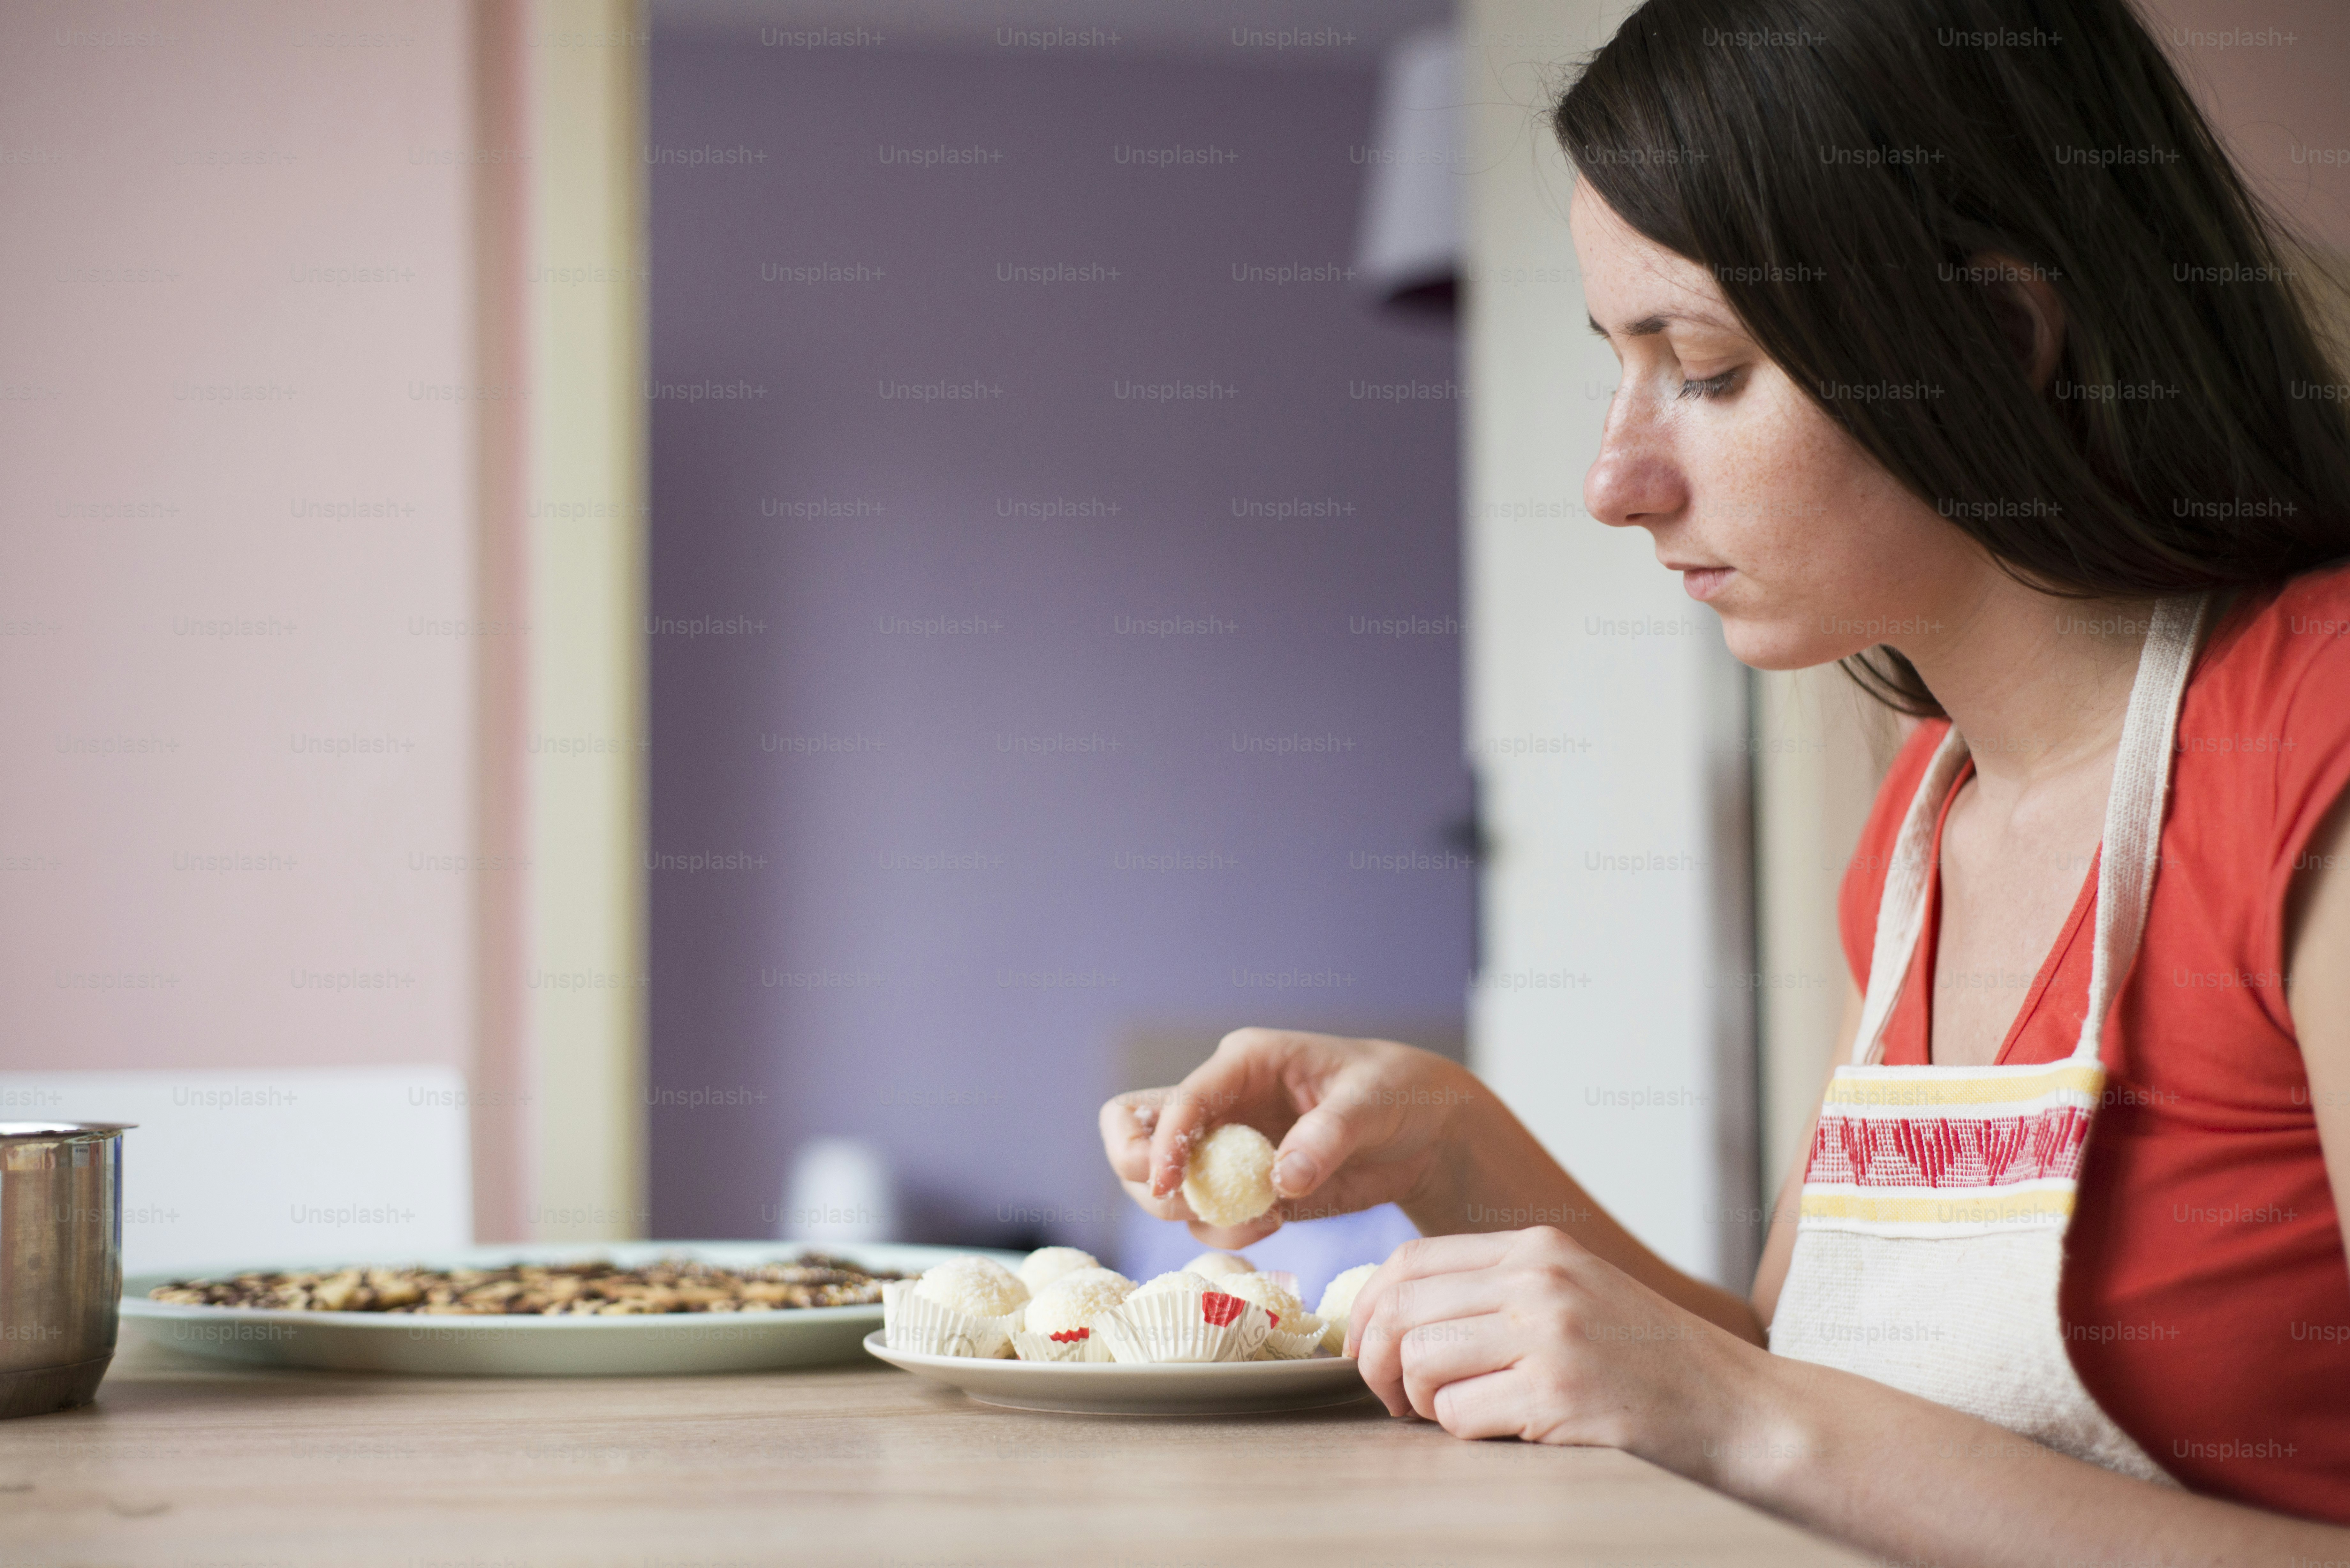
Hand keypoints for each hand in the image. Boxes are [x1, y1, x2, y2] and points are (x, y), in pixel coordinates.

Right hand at [1097, 1027, 1478, 1246]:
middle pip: (1135, 1137)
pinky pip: (1205, 1217)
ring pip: (1161, 1186)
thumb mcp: (1372, 1102)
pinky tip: (1274, 1223)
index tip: (1168, 1186)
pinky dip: (1226, 1231)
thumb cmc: (1398, 1093)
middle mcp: (1222, 1103)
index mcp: (1244, 1062)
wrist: (1424, 1132)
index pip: (1178, 1100)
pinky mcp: (1242, 1188)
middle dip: (1149, 1180)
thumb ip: (1327, 1136)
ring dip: (1197, 1213)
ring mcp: (1226, 1148)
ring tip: (1262, 1220)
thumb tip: (1283, 1179)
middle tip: (1194, 1207)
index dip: (1161, 1141)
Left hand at [1347, 1227, 1759, 1473]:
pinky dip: (1462, 1431)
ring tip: (1455, 1414)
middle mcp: (1539, 1279)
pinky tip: (1502, 1429)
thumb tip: (1397, 1317)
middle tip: (1394, 1398)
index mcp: (1537, 1247)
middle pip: (1402, 1309)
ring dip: (1421, 1402)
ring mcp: (1549, 1334)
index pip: (1411, 1262)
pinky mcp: (1558, 1393)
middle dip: (1378, 1362)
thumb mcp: (1571, 1295)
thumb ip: (1496, 1292)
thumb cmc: (1651, 1362)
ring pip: (1421, 1361)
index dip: (1369, 1310)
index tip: (1363, 1350)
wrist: (1740, 1409)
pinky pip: (1459, 1414)